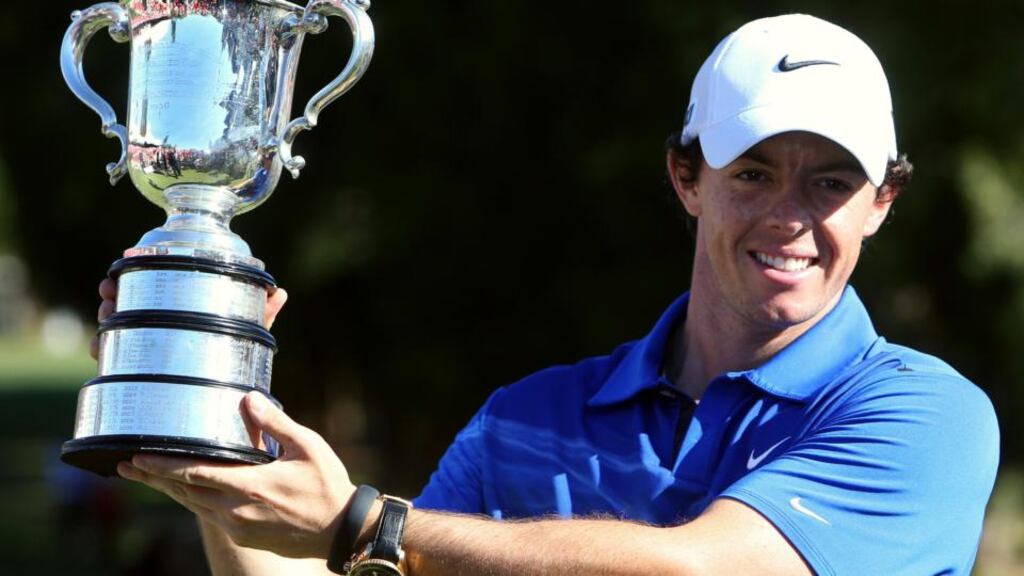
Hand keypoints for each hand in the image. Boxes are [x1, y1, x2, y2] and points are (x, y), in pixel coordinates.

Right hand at [90, 277, 288, 358]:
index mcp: (185, 311)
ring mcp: (150, 349)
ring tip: (105, 318)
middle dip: (114, 294)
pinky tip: (99, 350)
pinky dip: (104, 351)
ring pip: (118, 328)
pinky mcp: (143, 372)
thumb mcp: (248, 337)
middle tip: (109, 295)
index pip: (155, 284)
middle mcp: (163, 326)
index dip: (137, 271)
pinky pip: (116, 358)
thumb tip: (281, 292)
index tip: (124, 262)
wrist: (231, 409)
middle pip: (130, 303)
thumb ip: (261, 316)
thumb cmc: (240, 364)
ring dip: (106, 319)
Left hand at [118, 392, 355, 558]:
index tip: (137, 456)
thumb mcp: (307, 447)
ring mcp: (237, 527)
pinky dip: (191, 500)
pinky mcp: (243, 536)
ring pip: (193, 505)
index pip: (194, 473)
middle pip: (183, 492)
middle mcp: (236, 510)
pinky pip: (208, 515)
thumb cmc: (327, 486)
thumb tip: (249, 398)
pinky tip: (184, 491)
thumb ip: (275, 422)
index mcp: (250, 485)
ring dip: (168, 489)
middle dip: (153, 477)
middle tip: (125, 466)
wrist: (340, 531)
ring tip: (145, 476)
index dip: (162, 465)